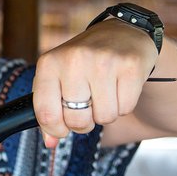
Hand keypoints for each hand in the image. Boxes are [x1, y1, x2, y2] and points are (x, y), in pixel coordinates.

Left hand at [32, 18, 158, 146]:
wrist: (122, 32)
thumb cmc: (83, 62)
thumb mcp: (57, 79)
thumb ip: (49, 111)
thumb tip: (50, 143)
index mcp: (49, 64)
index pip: (45, 113)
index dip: (55, 130)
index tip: (61, 129)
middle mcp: (74, 59)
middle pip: (76, 120)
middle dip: (83, 122)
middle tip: (87, 106)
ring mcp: (103, 61)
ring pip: (104, 117)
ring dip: (105, 113)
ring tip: (104, 92)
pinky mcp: (130, 65)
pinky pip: (126, 108)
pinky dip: (124, 105)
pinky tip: (119, 86)